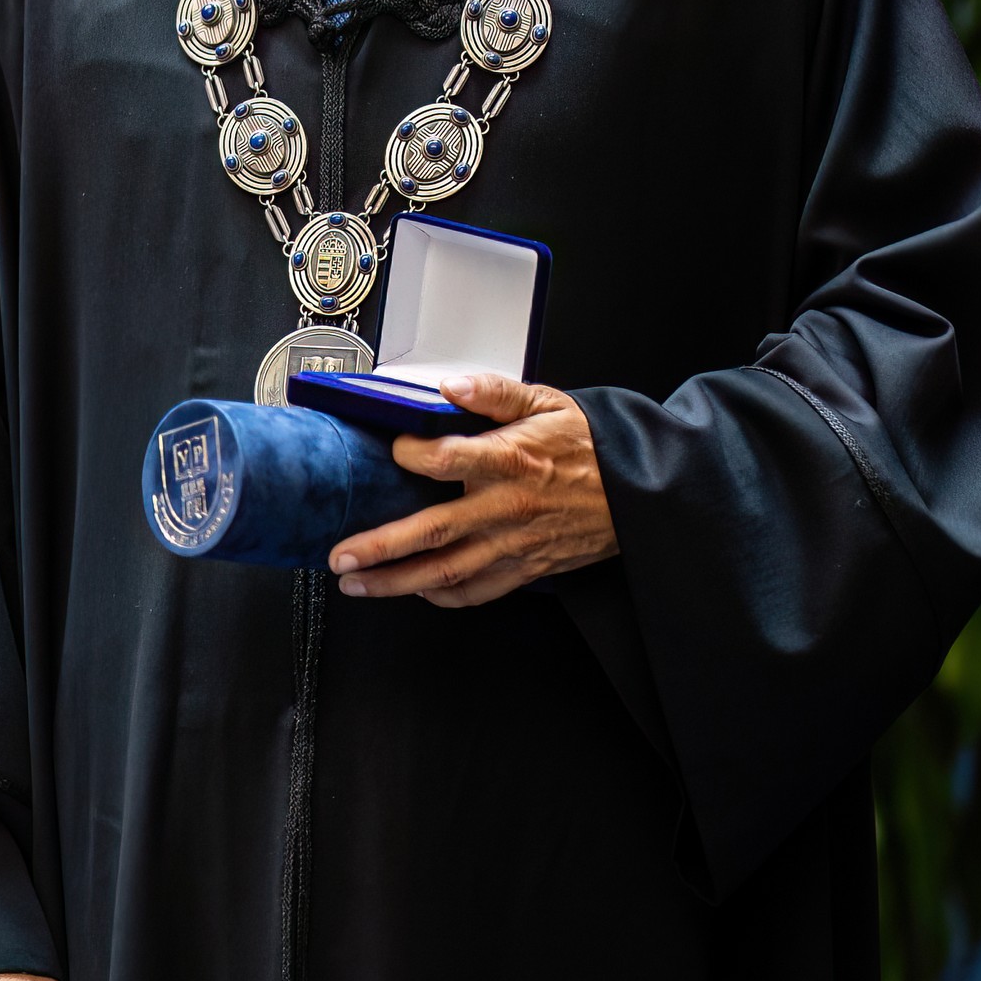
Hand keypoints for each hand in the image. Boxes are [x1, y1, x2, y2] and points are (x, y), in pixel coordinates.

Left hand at [327, 372, 616, 608]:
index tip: (390, 450)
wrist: (638, 491)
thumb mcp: (547, 403)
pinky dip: (444, 595)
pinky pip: (479, 590)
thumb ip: (494, 392)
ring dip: (397, 581)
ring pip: (448, 570)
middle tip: (341, 555)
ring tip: (356, 583)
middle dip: (381, 547)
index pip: (447, 460)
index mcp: (510, 461)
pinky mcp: (527, 567)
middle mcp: (507, 507)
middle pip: (434, 531)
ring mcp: (515, 543)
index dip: (410, 455)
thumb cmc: (589, 446)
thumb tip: (452, 385)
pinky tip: (415, 590)